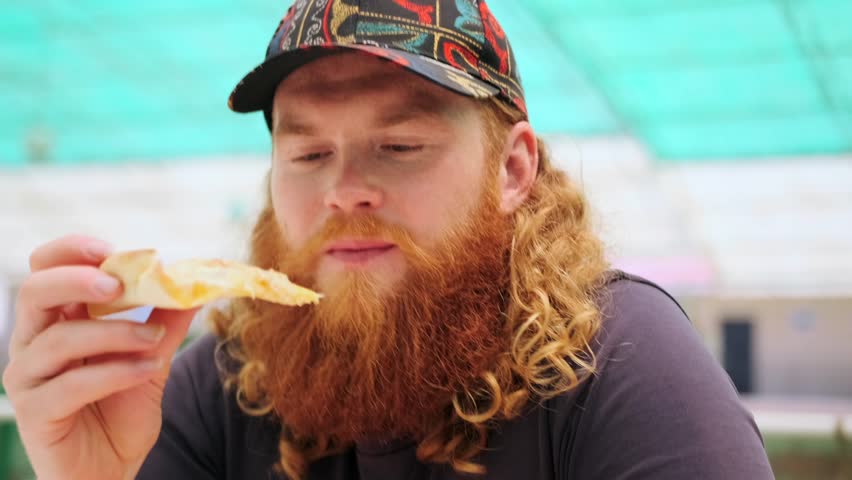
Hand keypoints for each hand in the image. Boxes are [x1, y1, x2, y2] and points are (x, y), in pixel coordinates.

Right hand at [2, 235, 198, 479]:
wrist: (110, 470)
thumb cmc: (120, 409)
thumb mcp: (151, 358)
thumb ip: (167, 322)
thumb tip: (196, 283)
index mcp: (57, 319)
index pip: (45, 269)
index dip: (71, 251)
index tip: (112, 250)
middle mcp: (33, 342)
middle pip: (34, 292)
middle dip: (77, 279)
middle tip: (120, 284)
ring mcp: (28, 378)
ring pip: (57, 339)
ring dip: (114, 333)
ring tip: (154, 340)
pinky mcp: (34, 413)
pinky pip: (70, 385)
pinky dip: (114, 372)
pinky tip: (147, 369)